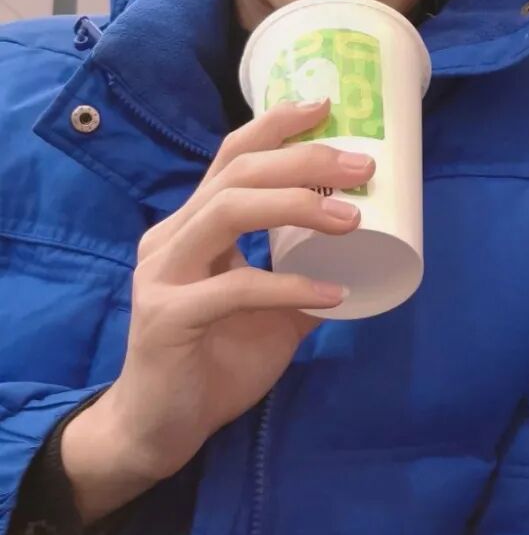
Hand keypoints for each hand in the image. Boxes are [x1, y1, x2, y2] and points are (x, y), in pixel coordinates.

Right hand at [62, 99, 373, 520]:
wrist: (159, 429)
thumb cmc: (214, 360)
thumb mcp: (271, 312)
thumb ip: (304, 279)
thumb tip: (364, 259)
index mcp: (194, 227)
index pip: (231, 158)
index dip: (275, 126)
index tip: (326, 105)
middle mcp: (172, 238)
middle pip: (236, 174)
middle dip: (302, 160)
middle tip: (360, 165)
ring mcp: (164, 275)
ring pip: (226, 211)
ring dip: (296, 206)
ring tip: (351, 217)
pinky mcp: (167, 318)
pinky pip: (235, 288)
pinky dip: (290, 288)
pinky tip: (332, 297)